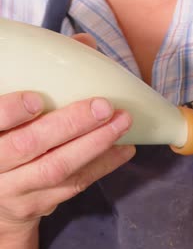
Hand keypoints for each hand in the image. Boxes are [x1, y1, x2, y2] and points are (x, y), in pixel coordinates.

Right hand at [0, 33, 134, 232]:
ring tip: (122, 123)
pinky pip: (74, 184)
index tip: (35, 99)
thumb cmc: (3, 138)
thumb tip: (83, 44)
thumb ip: (34, 77)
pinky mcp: (37, 204)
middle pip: (27, 145)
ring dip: (94, 144)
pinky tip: (124, 149)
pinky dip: (102, 165)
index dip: (8, 112)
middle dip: (69, 124)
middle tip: (104, 106)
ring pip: (55, 168)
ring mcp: (12, 190)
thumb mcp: (5, 112)